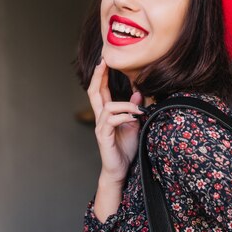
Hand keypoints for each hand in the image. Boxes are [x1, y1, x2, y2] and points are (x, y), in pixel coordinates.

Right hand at [87, 58, 143, 183]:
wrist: (119, 170)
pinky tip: (134, 119)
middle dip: (97, 76)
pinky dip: (124, 116)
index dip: (101, 75)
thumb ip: (134, 109)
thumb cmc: (126, 148)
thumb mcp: (134, 125)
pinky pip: (111, 121)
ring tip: (138, 110)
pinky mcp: (104, 137)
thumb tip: (137, 93)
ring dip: (125, 105)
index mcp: (107, 114)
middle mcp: (101, 118)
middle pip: (93, 92)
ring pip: (107, 107)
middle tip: (103, 62)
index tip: (104, 61)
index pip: (100, 90)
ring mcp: (101, 127)